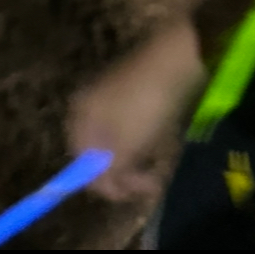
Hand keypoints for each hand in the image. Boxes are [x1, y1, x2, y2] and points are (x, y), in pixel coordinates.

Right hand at [68, 19, 206, 200]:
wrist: (174, 58)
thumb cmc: (145, 104)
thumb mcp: (127, 145)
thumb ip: (110, 171)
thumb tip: (101, 188)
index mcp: (80, 117)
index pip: (82, 163)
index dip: (104, 184)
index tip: (130, 195)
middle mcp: (89, 108)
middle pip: (100, 153)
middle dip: (125, 172)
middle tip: (151, 182)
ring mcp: (111, 99)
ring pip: (120, 143)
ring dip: (139, 159)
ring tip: (160, 162)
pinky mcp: (132, 95)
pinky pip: (133, 129)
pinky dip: (146, 142)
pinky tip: (162, 142)